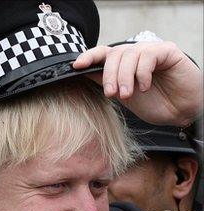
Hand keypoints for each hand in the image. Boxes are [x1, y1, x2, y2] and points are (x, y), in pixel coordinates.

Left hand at [73, 42, 202, 126]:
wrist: (179, 112)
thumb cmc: (153, 104)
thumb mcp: (124, 95)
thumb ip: (107, 82)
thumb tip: (85, 74)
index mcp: (123, 64)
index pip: (103, 54)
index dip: (89, 57)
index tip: (77, 66)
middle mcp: (135, 55)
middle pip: (114, 54)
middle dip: (109, 75)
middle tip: (111, 93)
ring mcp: (151, 51)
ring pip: (128, 55)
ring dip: (124, 77)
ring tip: (127, 94)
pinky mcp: (167, 51)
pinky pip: (147, 56)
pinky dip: (142, 73)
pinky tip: (145, 87)